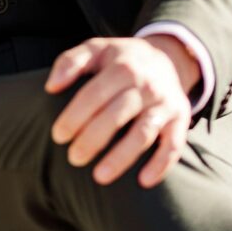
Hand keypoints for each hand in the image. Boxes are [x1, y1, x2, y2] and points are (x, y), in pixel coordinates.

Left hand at [45, 37, 196, 188]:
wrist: (166, 57)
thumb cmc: (121, 59)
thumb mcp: (96, 49)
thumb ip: (70, 62)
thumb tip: (50, 87)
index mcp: (123, 67)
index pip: (94, 94)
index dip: (75, 116)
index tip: (58, 136)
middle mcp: (146, 85)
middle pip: (117, 115)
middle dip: (93, 139)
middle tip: (73, 158)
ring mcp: (165, 104)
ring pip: (143, 134)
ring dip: (122, 157)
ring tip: (99, 177)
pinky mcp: (180, 120)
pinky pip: (174, 146)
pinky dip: (161, 164)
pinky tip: (143, 181)